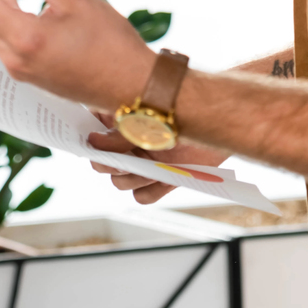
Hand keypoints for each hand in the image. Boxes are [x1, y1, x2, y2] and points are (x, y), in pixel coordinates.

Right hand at [85, 128, 231, 204]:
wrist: (221, 118)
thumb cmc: (181, 110)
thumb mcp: (145, 120)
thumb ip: (118, 134)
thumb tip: (91, 142)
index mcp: (119, 121)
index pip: (91, 132)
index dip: (87, 139)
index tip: (86, 142)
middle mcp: (129, 144)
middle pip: (103, 165)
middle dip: (112, 165)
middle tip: (124, 159)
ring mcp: (145, 163)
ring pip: (121, 183)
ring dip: (132, 178)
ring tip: (149, 166)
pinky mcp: (163, 180)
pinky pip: (144, 197)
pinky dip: (150, 191)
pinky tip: (162, 178)